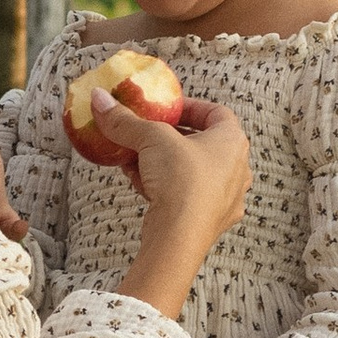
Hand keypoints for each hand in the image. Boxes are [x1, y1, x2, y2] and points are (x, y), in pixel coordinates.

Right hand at [123, 96, 250, 257]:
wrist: (179, 238)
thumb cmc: (180, 180)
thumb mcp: (150, 139)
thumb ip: (126, 120)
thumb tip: (100, 98)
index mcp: (233, 142)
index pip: (215, 112)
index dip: (189, 107)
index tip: (165, 108)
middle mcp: (237, 169)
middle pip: (200, 143)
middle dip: (168, 138)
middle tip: (145, 135)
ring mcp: (226, 198)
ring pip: (191, 171)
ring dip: (162, 164)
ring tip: (135, 160)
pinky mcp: (210, 220)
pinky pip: (187, 195)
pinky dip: (165, 187)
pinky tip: (140, 185)